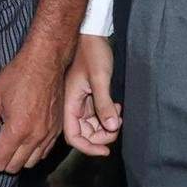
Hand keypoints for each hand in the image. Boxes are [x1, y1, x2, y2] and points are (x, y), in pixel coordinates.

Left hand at [0, 40, 66, 175]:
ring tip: (3, 142)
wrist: (45, 61)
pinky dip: (29, 153)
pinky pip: (42, 153)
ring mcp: (48, 135)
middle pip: (13, 167)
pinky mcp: (57, 130)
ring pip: (29, 163)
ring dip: (14, 159)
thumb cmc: (18, 75)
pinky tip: (20, 139)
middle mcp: (36, 136)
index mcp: (18, 129)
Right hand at [62, 33, 121, 155]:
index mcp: (69, 103)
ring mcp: (80, 102)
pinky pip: (97, 115)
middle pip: (85, 134)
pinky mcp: (88, 97)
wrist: (92, 35)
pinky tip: (116, 105)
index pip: (74, 136)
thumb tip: (111, 127)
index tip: (106, 151)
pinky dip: (108, 115)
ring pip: (92, 126)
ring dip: (107, 124)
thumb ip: (104, 104)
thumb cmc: (92, 53)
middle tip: (117, 124)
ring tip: (118, 111)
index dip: (88, 147)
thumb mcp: (100, 79)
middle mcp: (72, 105)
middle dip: (102, 135)